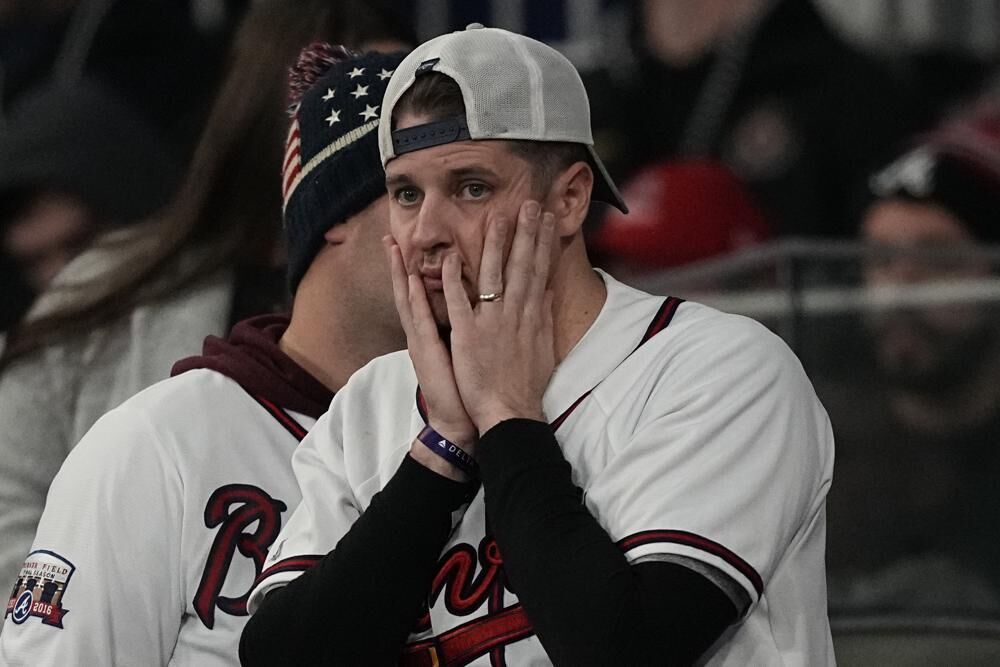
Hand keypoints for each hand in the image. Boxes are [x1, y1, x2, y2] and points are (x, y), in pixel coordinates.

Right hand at [384, 237, 475, 446]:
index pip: (424, 293)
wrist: (460, 420)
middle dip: (398, 264)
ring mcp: (422, 342)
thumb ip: (472, 327)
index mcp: (435, 330)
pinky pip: (420, 321)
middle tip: (389, 236)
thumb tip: (487, 306)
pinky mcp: (427, 352)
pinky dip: (414, 300)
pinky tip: (409, 281)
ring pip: (408, 301)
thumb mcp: (469, 350)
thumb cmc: (470, 387)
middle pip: (409, 292)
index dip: (418, 269)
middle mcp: (424, 333)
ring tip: (393, 247)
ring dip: (399, 273)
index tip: (410, 244)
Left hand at [443, 200, 555, 433]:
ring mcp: (491, 322)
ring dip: (495, 244)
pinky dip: (454, 279)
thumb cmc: (526, 385)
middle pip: (521, 266)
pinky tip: (451, 257)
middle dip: (526, 232)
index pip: (539, 270)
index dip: (543, 242)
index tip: (546, 218)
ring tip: (498, 216)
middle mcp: (514, 313)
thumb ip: (543, 317)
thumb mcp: (543, 348)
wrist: (509, 412)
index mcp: (532, 316)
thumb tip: (547, 293)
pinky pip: (459, 302)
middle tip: (529, 203)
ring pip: (493, 275)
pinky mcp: (468, 335)